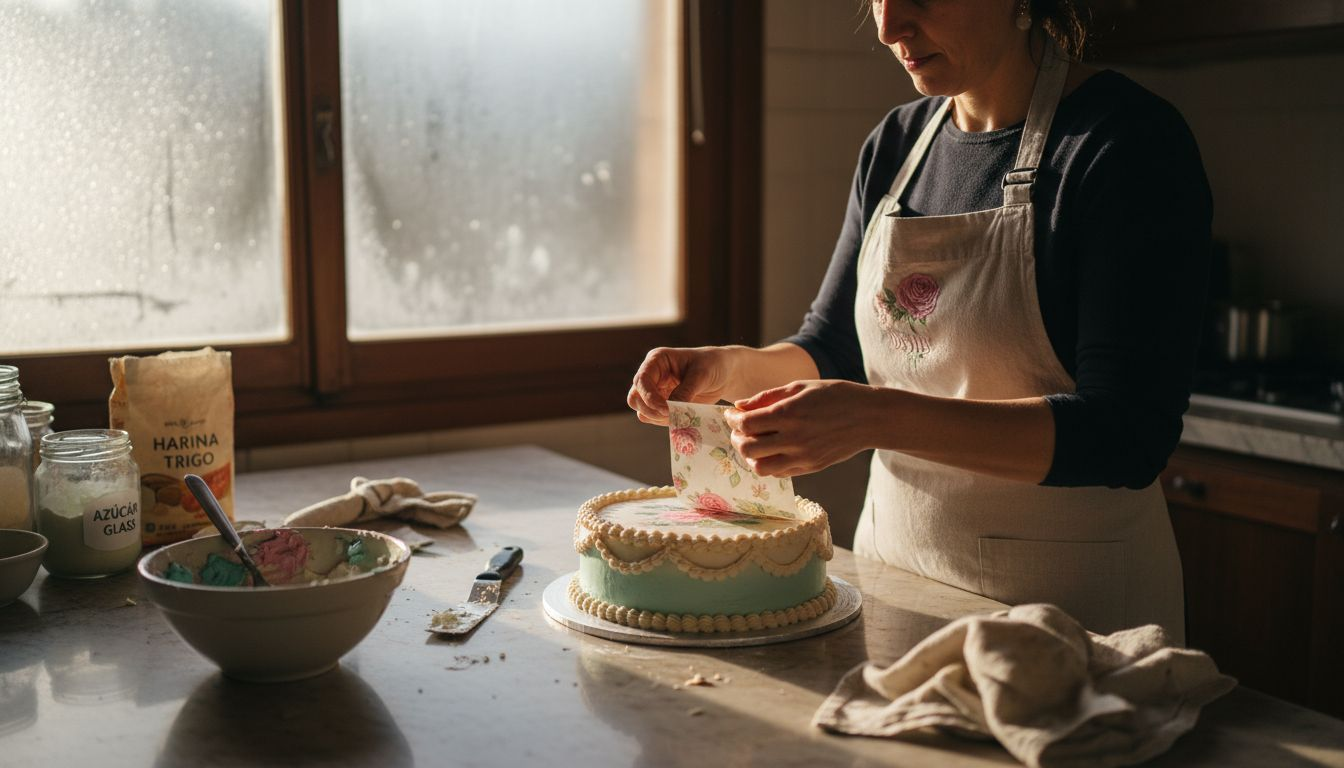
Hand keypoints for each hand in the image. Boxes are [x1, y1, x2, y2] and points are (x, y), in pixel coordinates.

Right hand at [627, 346, 734, 425]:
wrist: (724, 374)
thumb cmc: (713, 366)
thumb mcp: (701, 375)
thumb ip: (685, 391)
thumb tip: (670, 409)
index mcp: (657, 360)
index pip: (642, 380)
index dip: (650, 397)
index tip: (666, 409)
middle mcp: (651, 375)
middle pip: (635, 398)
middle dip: (651, 409)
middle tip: (673, 415)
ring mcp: (654, 391)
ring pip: (641, 410)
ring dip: (657, 418)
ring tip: (680, 416)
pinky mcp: (661, 405)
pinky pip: (653, 418)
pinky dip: (663, 422)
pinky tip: (680, 418)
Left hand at [724, 380, 873, 476]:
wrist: (870, 417)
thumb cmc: (835, 395)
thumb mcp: (801, 387)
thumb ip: (767, 397)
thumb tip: (739, 406)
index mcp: (790, 414)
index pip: (746, 424)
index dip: (732, 420)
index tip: (731, 414)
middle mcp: (794, 438)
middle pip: (747, 449)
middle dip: (737, 438)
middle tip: (739, 429)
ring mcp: (803, 457)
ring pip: (760, 467)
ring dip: (750, 456)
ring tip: (753, 443)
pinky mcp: (810, 468)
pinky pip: (778, 473)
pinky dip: (768, 463)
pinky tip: (771, 450)